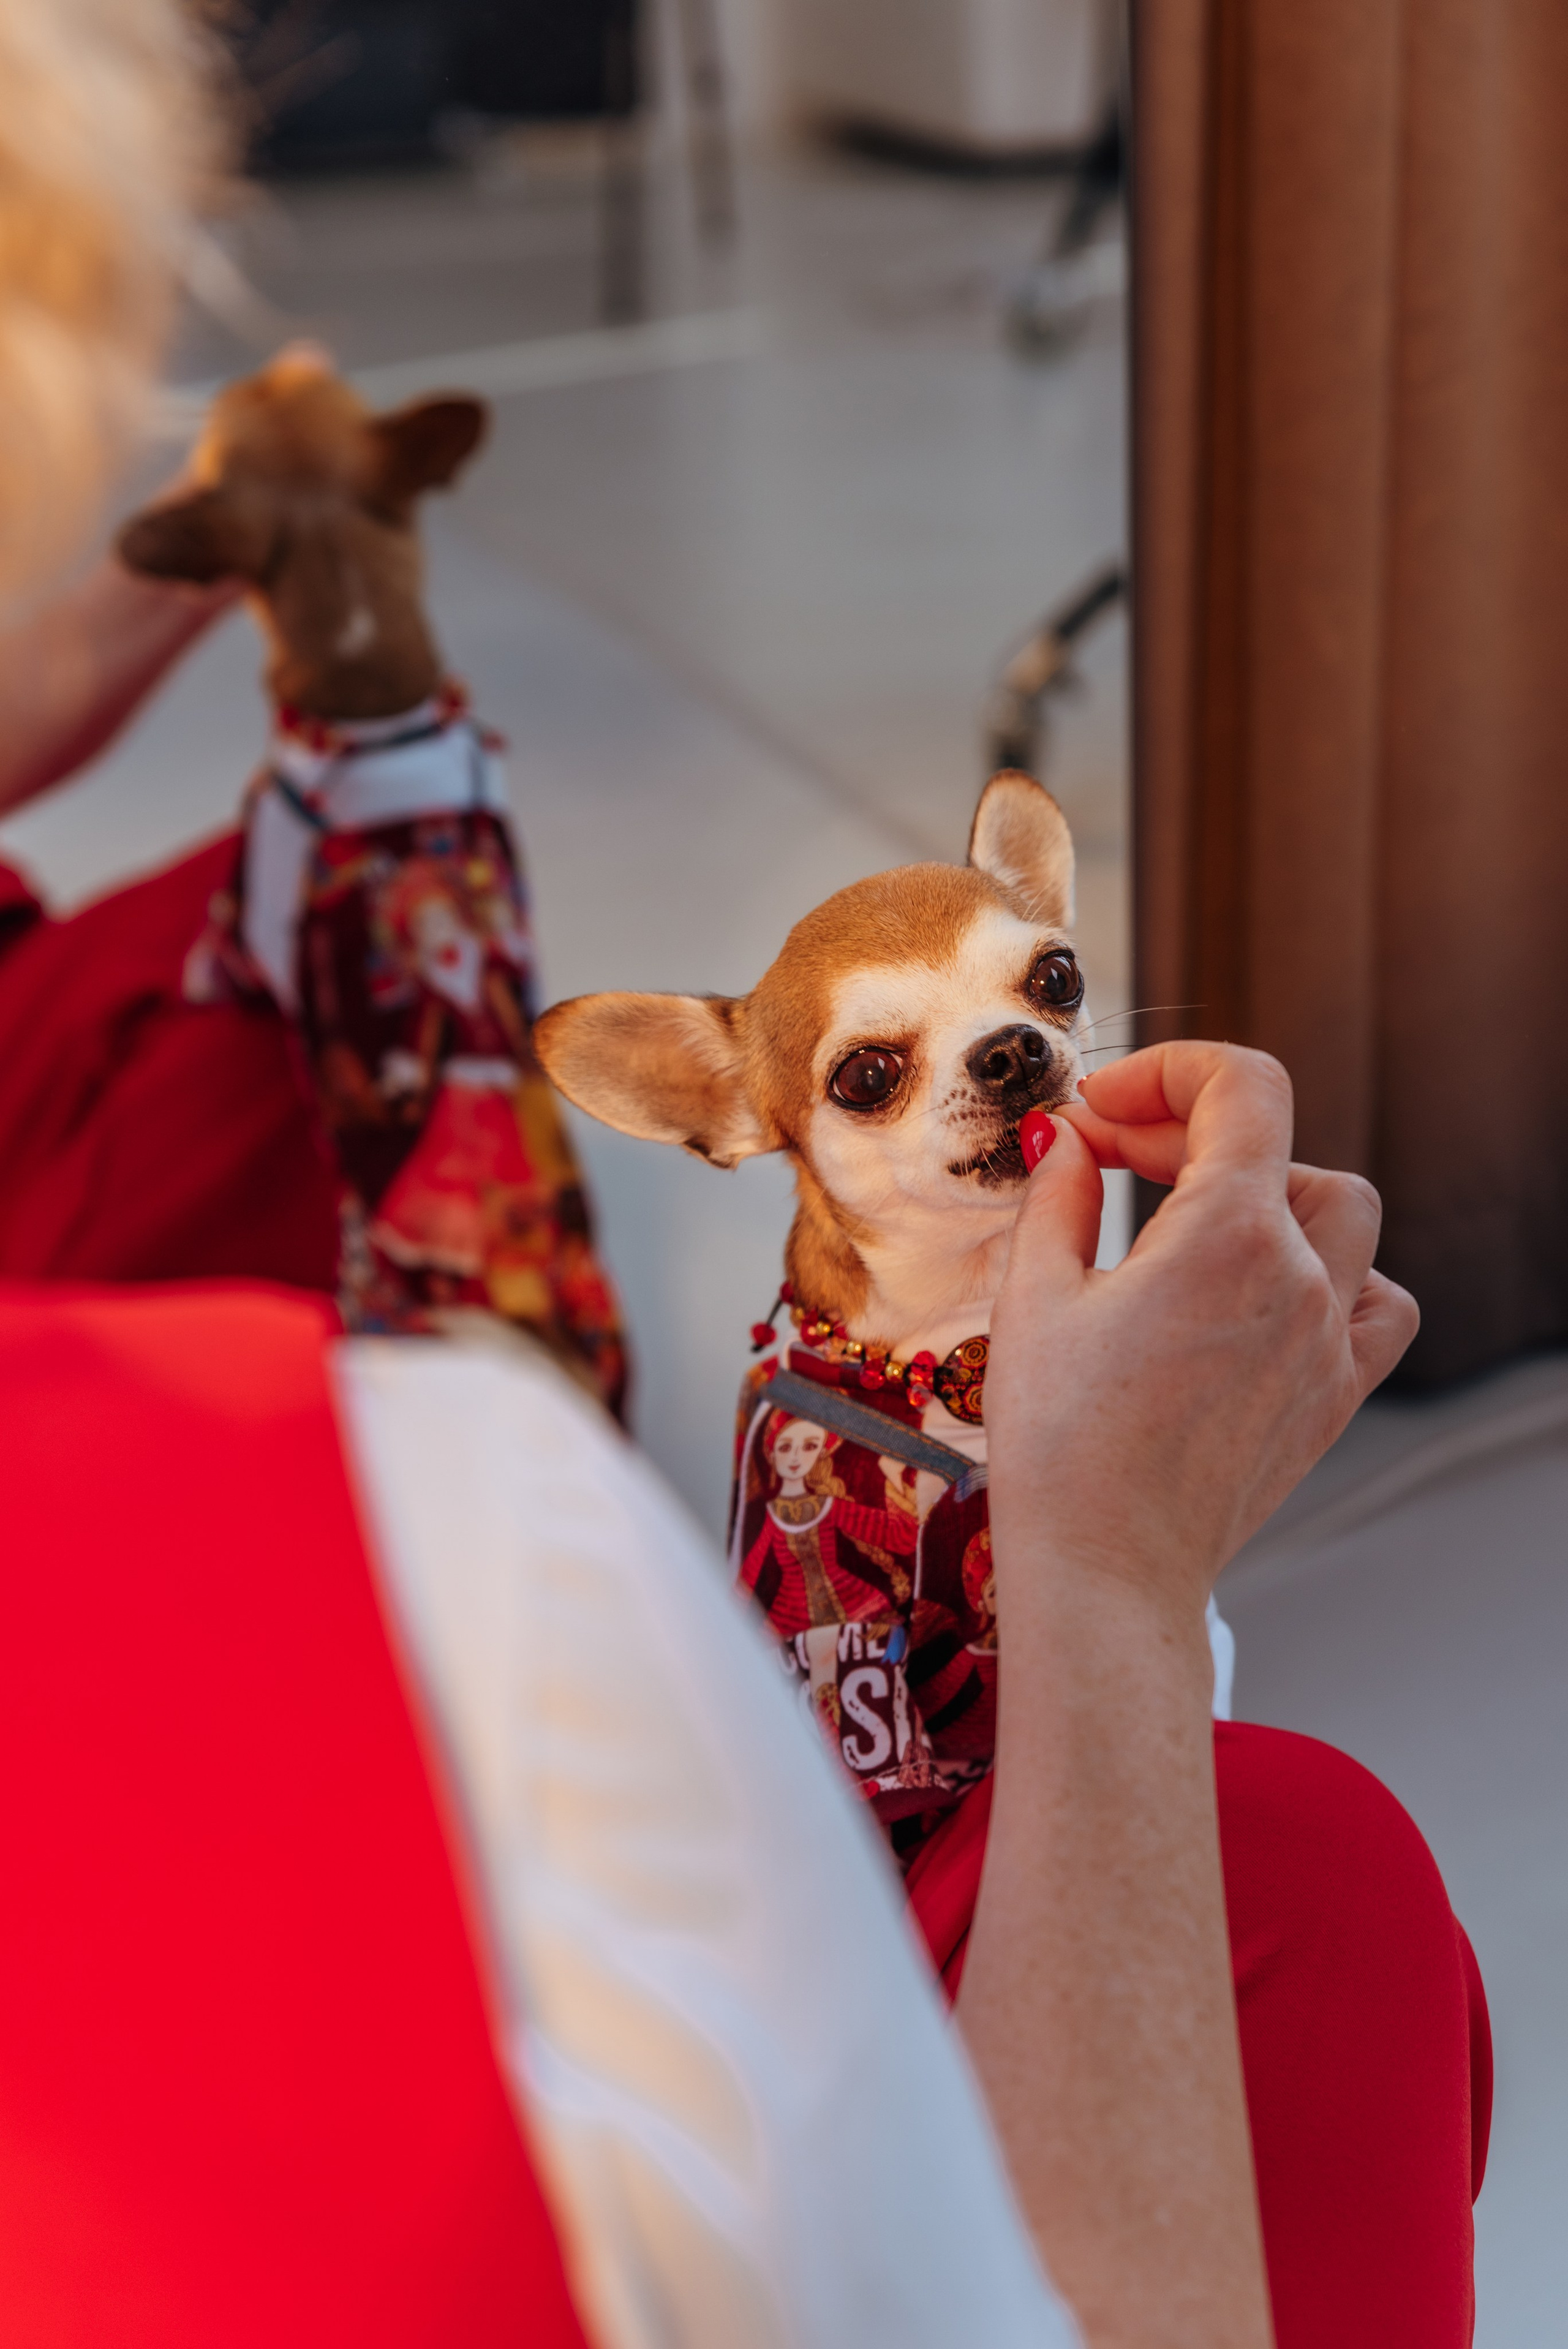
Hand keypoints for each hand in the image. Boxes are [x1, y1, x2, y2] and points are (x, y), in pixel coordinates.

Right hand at [990, 1042, 1416, 1622]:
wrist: (1108, 1572)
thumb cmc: (1063, 1446)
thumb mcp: (1034, 1295)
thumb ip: (1062, 1194)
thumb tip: (1072, 1142)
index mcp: (1229, 1234)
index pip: (1243, 1088)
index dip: (1169, 1071)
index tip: (1105, 1106)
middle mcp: (1300, 1279)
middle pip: (1281, 1147)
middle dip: (1190, 1130)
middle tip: (1109, 1155)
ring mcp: (1328, 1342)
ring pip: (1344, 1218)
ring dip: (1273, 1192)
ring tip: (1192, 1217)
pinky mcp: (1331, 1398)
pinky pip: (1377, 1306)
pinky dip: (1336, 1276)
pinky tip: (1265, 1291)